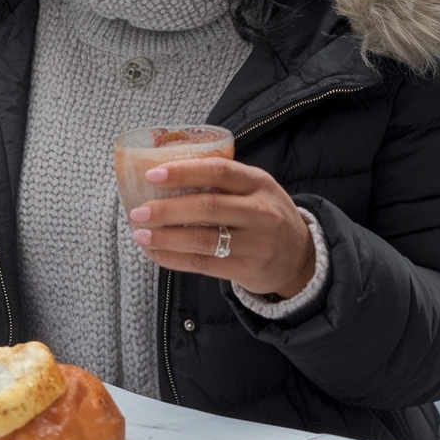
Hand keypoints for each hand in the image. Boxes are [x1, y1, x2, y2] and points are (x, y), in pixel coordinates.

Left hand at [128, 158, 314, 297]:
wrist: (301, 257)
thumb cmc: (265, 215)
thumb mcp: (255, 190)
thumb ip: (222, 182)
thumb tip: (163, 176)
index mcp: (258, 182)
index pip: (219, 171)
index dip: (184, 172)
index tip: (152, 175)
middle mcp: (259, 211)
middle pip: (207, 207)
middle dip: (167, 209)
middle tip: (138, 211)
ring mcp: (255, 243)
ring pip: (202, 239)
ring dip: (165, 237)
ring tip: (140, 234)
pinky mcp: (247, 269)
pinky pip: (202, 264)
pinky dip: (173, 258)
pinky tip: (155, 252)